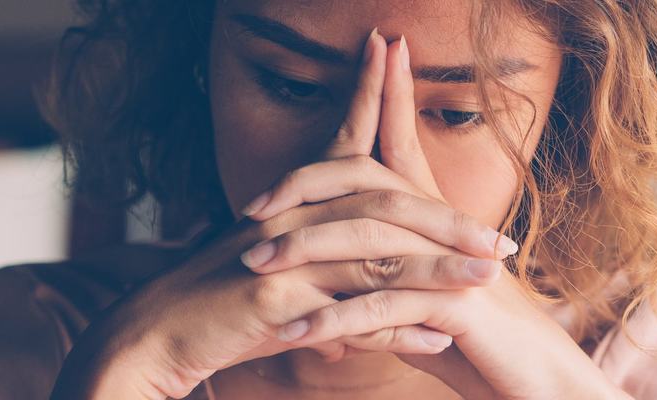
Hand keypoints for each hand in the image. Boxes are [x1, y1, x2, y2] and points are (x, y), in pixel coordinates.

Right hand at [51, 29, 515, 399]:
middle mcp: (293, 220)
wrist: (153, 336)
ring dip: (439, 269)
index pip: (346, 143)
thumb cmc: (221, 305)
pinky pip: (349, 313)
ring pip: (377, 253)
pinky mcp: (274, 300)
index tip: (396, 50)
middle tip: (503, 241)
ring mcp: (284, 257)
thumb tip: (392, 288)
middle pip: (384, 204)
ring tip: (489, 279)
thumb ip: (338, 270)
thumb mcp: (282, 272)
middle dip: (449, 221)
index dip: (373, 97)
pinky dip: (396, 328)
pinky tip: (435, 340)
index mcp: (295, 205)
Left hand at [246, 34, 630, 399]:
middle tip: (250, 206)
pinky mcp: (457, 307)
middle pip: (372, 183)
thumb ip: (387, 281)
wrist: (539, 383)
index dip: (386, 97)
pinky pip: (382, 307)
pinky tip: (293, 332)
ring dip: (304, 253)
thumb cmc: (483, 345)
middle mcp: (447, 231)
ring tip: (252, 267)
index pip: (404, 146)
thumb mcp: (427, 304)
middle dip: (309, 186)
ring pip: (368, 241)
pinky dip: (332, 321)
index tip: (373, 52)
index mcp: (440, 221)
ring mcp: (453, 264)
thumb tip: (340, 278)